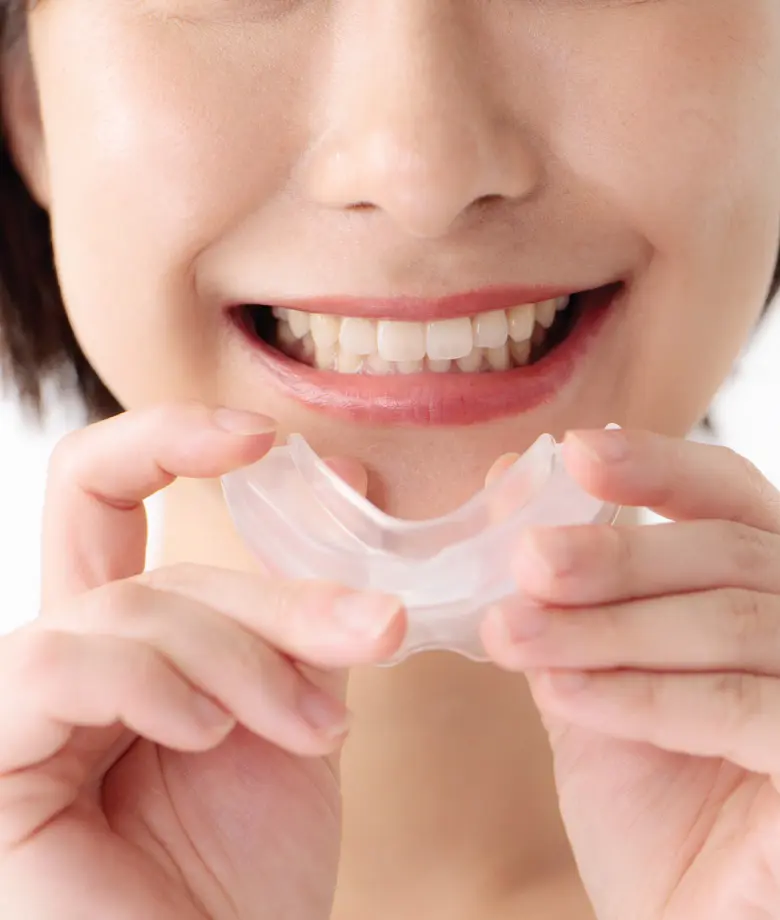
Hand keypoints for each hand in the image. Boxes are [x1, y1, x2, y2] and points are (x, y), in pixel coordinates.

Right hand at [0, 403, 403, 919]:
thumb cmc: (247, 874)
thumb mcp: (293, 711)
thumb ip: (303, 611)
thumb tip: (344, 477)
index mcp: (126, 643)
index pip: (105, 494)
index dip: (167, 438)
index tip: (268, 440)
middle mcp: (63, 662)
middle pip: (147, 560)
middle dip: (270, 594)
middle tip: (375, 631)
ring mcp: (18, 709)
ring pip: (128, 610)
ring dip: (242, 658)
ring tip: (313, 729)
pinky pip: (60, 666)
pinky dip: (154, 685)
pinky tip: (206, 734)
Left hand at [483, 429, 779, 919]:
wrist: (680, 918)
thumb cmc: (649, 799)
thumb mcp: (595, 677)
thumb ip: (566, 595)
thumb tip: (509, 477)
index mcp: (768, 591)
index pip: (732, 497)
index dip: (660, 467)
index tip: (576, 453)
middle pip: (730, 552)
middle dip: (615, 558)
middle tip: (523, 563)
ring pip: (727, 620)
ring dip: (604, 628)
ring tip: (510, 636)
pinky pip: (740, 706)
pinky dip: (641, 696)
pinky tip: (561, 696)